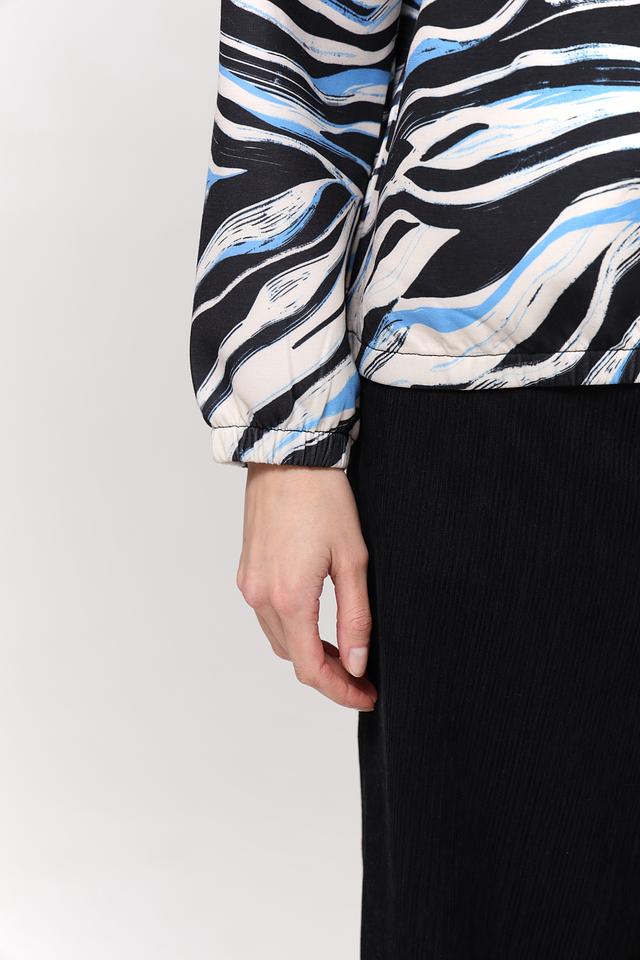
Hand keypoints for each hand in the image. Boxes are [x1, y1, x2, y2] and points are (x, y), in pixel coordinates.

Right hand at [236, 462, 376, 710]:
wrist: (288, 456)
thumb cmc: (324, 499)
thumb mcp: (353, 560)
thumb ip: (355, 618)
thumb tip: (357, 663)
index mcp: (290, 598)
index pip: (311, 669)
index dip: (340, 691)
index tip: (366, 695)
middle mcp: (261, 597)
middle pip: (293, 659)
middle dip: (328, 675)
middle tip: (363, 677)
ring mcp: (249, 585)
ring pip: (279, 640)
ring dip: (308, 653)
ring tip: (344, 652)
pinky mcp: (246, 572)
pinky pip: (268, 617)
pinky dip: (292, 630)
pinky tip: (316, 623)